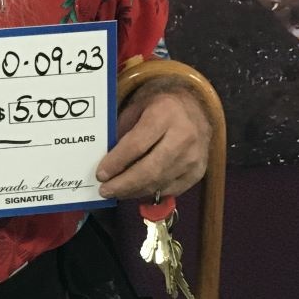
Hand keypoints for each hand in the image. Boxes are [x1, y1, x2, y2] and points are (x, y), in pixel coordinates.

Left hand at [95, 84, 210, 199]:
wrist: (198, 109)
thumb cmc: (161, 106)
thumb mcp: (138, 107)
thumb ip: (122, 130)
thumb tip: (105, 159)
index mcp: (165, 114)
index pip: (137, 144)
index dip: (117, 162)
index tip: (100, 174)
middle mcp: (183, 137)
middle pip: (150, 170)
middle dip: (124, 184)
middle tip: (105, 190)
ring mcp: (193, 158)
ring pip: (159, 183)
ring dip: (134, 191)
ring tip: (116, 192)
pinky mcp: (198, 173)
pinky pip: (170, 190)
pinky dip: (150, 192)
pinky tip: (135, 191)